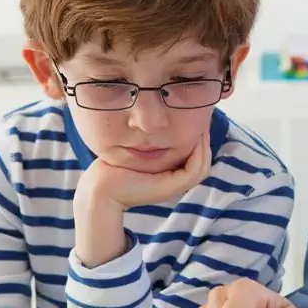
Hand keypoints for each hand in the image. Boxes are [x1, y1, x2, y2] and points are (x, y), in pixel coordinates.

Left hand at [76, 133, 211, 210]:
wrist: (103, 187)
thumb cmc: (114, 167)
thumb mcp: (137, 151)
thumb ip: (150, 142)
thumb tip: (154, 123)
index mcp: (169, 177)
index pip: (193, 159)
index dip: (198, 141)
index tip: (195, 121)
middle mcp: (175, 183)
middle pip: (202, 162)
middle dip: (204, 140)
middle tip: (203, 120)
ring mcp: (175, 186)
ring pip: (202, 165)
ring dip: (204, 146)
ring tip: (202, 127)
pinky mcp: (173, 186)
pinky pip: (195, 168)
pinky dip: (199, 153)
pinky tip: (195, 136)